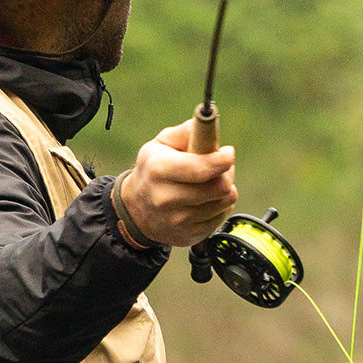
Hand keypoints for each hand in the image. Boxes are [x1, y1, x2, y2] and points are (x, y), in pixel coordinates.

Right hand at [119, 121, 236, 246]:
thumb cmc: (152, 172)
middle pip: (219, 187)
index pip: (201, 169)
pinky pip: (221, 217)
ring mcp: (178, 221)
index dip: (223, 160)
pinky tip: (205, 200)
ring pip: (224, 202)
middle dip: (226, 173)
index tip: (227, 153)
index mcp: (159, 170)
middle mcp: (166, 198)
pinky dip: (219, 206)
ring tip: (210, 183)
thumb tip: (208, 126)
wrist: (135, 211)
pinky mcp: (189, 235)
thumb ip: (185, 132)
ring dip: (224, 189)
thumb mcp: (159, 145)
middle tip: (220, 167)